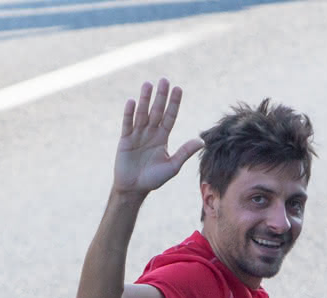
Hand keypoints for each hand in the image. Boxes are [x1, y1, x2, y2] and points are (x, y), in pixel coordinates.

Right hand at [113, 79, 204, 194]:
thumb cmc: (153, 179)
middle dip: (161, 96)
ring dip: (145, 100)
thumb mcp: (172, 166)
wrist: (134, 188)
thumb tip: (201, 141)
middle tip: (164, 80)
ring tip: (148, 84)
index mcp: (163, 137)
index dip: (174, 104)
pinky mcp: (126, 139)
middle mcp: (151, 133)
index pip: (170, 117)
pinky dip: (129, 113)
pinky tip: (131, 101)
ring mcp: (137, 134)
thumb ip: (184, 153)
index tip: (178, 89)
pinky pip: (128, 124)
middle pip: (157, 111)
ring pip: (142, 113)